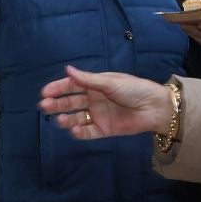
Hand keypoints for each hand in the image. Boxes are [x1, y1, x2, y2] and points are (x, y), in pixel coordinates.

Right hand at [40, 65, 172, 138]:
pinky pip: (89, 132)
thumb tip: (67, 70)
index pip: (72, 86)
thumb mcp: (110, 82)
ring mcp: (98, 115)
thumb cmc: (135, 89)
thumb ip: (88, 79)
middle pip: (71, 102)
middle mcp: (94, 100)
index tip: (45, 92)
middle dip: (57, 104)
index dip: (58, 88)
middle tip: (45, 106)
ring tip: (59, 120)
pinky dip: (80, 132)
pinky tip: (74, 129)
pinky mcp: (105, 129)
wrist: (155, 107)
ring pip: (77, 118)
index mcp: (95, 85)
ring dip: (66, 119)